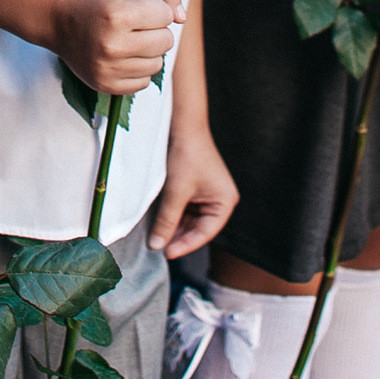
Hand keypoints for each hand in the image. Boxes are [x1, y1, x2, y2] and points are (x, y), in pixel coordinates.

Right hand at [51, 0, 180, 95]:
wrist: (61, 22)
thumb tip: (182, 18)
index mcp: (116, 14)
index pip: (165, 15)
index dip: (156, 7)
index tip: (139, 6)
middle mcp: (111, 45)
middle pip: (166, 41)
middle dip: (156, 29)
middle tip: (135, 23)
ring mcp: (107, 68)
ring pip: (157, 63)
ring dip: (149, 51)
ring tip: (129, 39)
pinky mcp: (106, 85)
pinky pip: (144, 82)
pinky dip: (138, 68)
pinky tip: (122, 56)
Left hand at [148, 115, 238, 259]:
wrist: (182, 125)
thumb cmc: (186, 156)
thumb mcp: (176, 192)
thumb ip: (167, 221)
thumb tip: (157, 246)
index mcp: (224, 202)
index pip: (205, 233)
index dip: (185, 245)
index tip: (166, 254)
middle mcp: (219, 200)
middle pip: (197, 228)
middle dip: (177, 236)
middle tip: (157, 246)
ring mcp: (206, 194)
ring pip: (188, 219)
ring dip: (173, 226)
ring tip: (155, 236)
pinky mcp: (194, 188)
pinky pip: (183, 208)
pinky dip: (171, 215)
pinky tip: (157, 222)